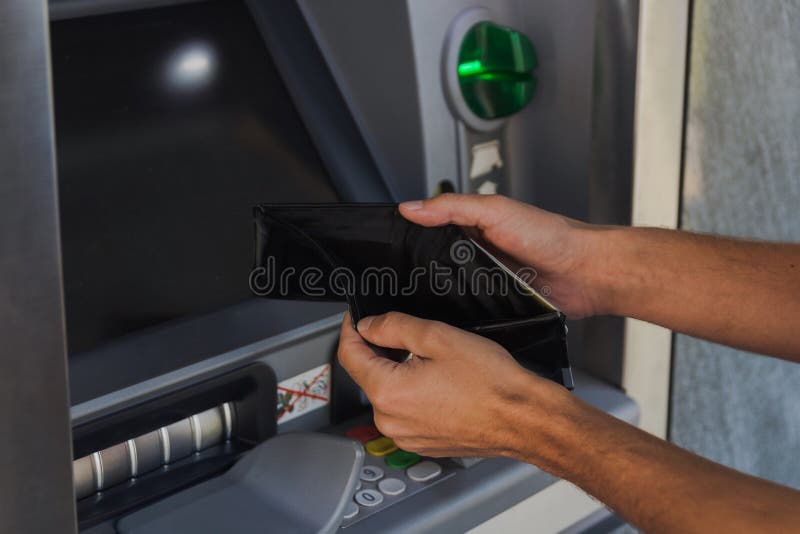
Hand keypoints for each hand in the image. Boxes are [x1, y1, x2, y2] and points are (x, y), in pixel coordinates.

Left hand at [337, 311, 569, 456]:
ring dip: (398, 372)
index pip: (349, 356)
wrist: (523, 419)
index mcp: (388, 393)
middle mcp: (390, 421)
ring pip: (388, 394)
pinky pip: (405, 412)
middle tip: (407, 333)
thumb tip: (368, 326)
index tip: (357, 317)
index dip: (351, 330)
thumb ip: (394, 327)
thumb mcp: (438, 337)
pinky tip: (439, 383)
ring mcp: (406, 436)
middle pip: (368, 375)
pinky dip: (413, 394)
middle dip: (380, 351)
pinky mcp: (422, 443)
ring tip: (432, 360)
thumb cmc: (490, 383)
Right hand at [400, 194, 609, 317]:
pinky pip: (468, 313)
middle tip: (398, 283)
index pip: (429, 229)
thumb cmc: (551, 236)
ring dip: (439, 297)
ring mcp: (485, 282)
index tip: (387, 247)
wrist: (585, 273)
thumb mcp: (495, 211)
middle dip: (419, 274)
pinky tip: (451, 319)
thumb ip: (453, 207)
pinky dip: (461, 315)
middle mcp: (476, 254)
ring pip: (448, 291)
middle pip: (434, 264)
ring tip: (420, 303)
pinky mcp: (494, 306)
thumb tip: (412, 207)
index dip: (409, 237)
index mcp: (472, 226)